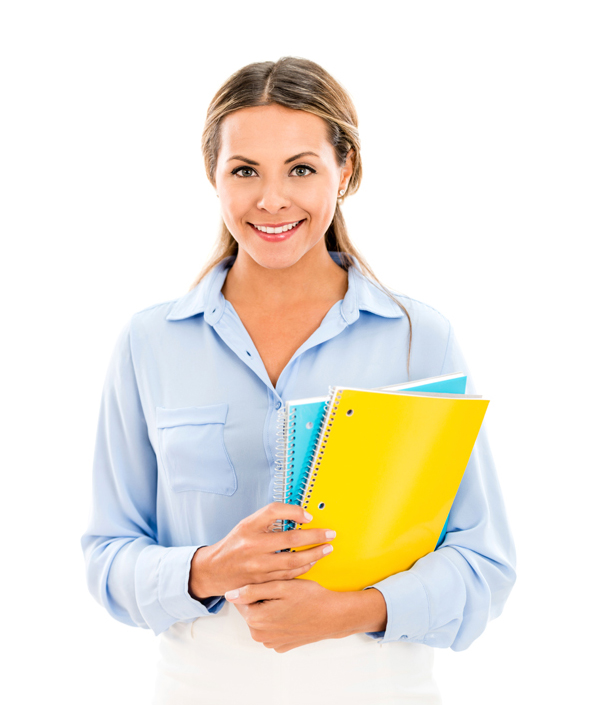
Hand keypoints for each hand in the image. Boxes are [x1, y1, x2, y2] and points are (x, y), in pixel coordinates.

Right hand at [188, 502, 335, 599]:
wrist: (215, 569)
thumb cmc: (235, 544)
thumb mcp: (248, 524)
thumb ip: (270, 518)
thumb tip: (300, 515)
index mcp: (248, 527)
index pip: (274, 511)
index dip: (294, 511)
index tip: (309, 516)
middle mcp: (252, 546)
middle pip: (290, 540)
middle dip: (315, 536)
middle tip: (330, 534)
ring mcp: (257, 566)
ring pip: (292, 561)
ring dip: (314, 554)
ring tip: (327, 549)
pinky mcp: (261, 582)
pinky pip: (288, 575)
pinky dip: (303, 568)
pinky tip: (312, 562)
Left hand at [225, 578, 360, 652]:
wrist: (333, 616)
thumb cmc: (310, 598)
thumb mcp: (281, 587)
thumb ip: (252, 590)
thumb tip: (230, 594)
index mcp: (256, 619)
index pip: (242, 598)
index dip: (255, 585)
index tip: (269, 581)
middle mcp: (259, 635)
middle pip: (251, 608)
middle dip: (262, 597)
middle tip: (282, 589)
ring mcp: (270, 642)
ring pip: (261, 618)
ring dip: (270, 608)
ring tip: (288, 600)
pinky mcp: (281, 645)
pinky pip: (272, 628)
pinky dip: (278, 619)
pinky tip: (292, 611)